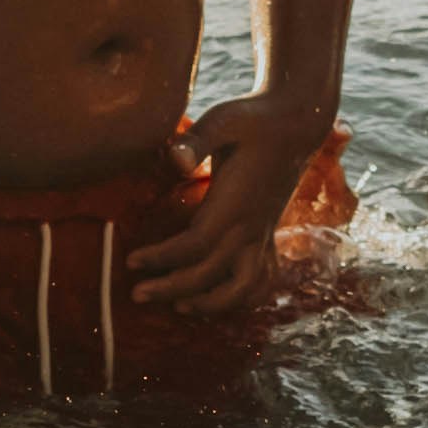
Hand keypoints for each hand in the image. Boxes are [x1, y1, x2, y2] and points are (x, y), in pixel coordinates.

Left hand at [133, 82, 338, 316]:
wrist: (295, 122)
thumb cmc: (252, 119)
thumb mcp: (223, 120)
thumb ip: (198, 140)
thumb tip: (176, 159)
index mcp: (235, 204)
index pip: (195, 245)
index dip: (162, 258)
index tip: (131, 261)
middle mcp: (252, 226)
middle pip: (211, 274)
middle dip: (172, 288)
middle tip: (137, 293)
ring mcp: (263, 233)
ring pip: (244, 288)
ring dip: (212, 304)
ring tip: (179, 308)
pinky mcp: (269, 233)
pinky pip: (262, 279)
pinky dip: (243, 298)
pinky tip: (220, 300)